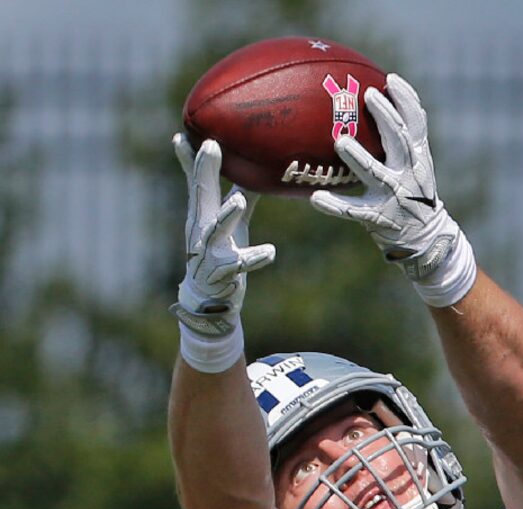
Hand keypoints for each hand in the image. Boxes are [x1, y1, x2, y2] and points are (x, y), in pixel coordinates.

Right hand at [171, 134, 274, 337]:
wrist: (210, 299)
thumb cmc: (220, 253)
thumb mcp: (228, 221)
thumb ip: (236, 192)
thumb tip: (250, 165)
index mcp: (202, 214)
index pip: (197, 181)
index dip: (194, 157)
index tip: (189, 132)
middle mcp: (201, 230)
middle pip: (201, 197)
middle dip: (204, 172)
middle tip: (211, 146)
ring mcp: (209, 253)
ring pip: (215, 231)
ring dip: (225, 215)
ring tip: (237, 200)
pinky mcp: (223, 275)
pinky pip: (238, 266)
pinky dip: (253, 258)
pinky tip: (270, 251)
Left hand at [310, 74, 461, 283]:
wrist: (426, 239)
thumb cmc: (414, 194)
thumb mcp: (418, 166)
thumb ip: (405, 140)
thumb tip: (385, 99)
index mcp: (419, 159)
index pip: (417, 125)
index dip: (406, 101)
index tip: (390, 80)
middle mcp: (409, 175)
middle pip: (400, 141)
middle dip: (386, 117)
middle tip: (368, 96)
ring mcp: (394, 197)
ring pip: (376, 173)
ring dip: (359, 157)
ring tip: (340, 141)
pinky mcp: (379, 219)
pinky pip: (354, 211)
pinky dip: (336, 205)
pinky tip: (316, 198)